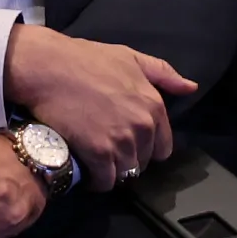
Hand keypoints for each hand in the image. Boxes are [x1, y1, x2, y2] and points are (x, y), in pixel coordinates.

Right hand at [5, 24, 196, 190]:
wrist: (46, 66)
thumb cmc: (83, 58)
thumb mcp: (128, 57)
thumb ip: (162, 72)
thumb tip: (190, 87)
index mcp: (153, 106)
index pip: (162, 147)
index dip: (144, 148)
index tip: (125, 143)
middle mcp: (142, 127)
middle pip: (141, 161)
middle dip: (125, 158)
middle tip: (104, 150)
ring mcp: (120, 141)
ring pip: (124, 173)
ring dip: (110, 171)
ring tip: (93, 162)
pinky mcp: (97, 152)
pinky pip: (104, 180)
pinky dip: (95, 181)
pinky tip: (85, 172)